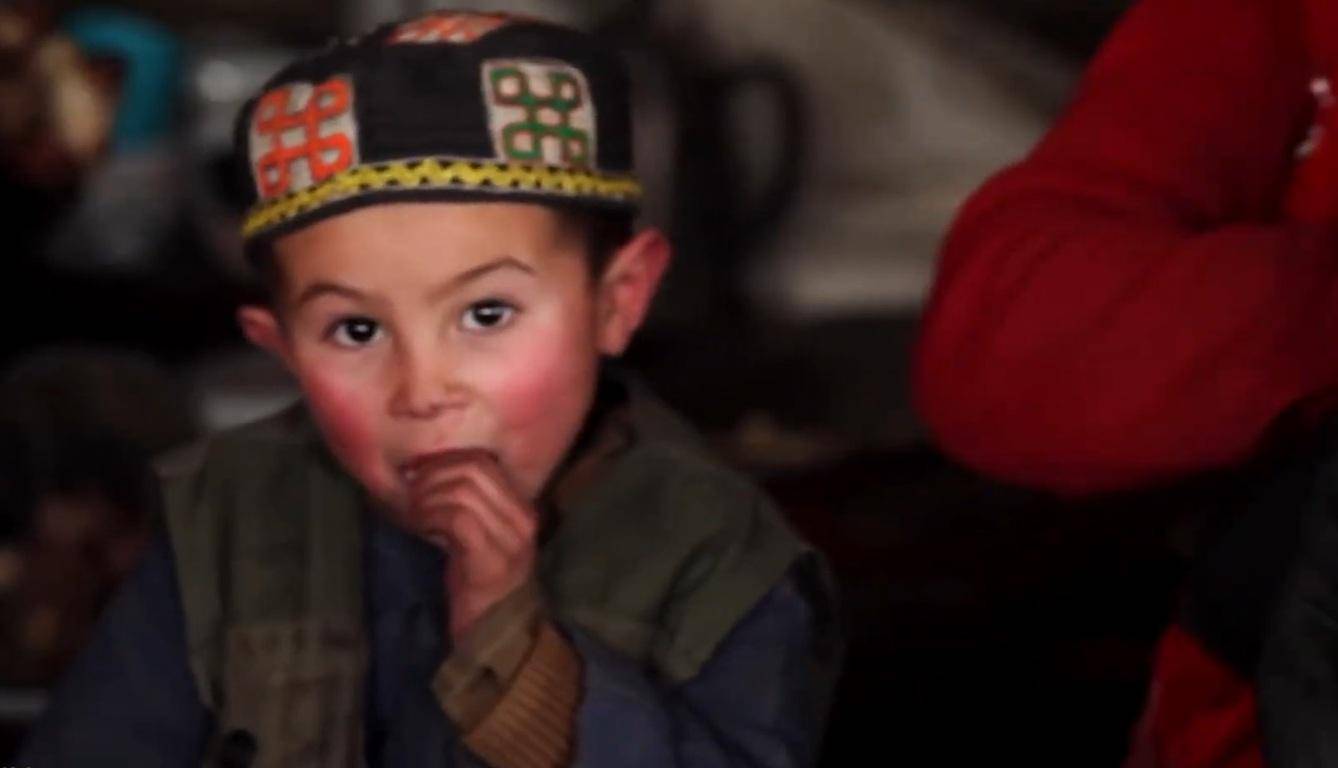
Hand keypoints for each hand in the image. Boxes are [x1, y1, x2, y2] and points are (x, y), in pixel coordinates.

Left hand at [407, 449, 537, 638]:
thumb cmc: (479, 588)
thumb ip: (467, 508)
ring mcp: (510, 540)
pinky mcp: (490, 560)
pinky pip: (457, 519)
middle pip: (473, 470)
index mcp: (522, 510)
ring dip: (428, 497)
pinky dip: (431, 516)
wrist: (496, 637)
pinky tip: (420, 527)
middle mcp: (522, 520)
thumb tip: (425, 474)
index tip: (418, 475)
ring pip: (462, 491)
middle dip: (432, 475)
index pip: (484, 462)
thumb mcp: (479, 539)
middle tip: (410, 492)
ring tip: (414, 513)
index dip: (445, 461)